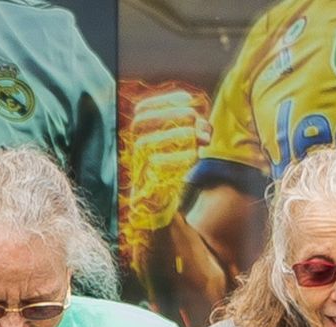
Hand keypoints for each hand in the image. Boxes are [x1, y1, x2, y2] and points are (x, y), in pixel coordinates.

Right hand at [125, 89, 212, 232]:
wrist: (160, 216)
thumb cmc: (172, 177)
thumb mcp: (182, 148)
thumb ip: (189, 130)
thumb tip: (202, 118)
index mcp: (140, 138)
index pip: (142, 109)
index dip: (166, 100)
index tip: (192, 100)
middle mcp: (133, 151)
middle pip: (141, 121)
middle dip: (174, 116)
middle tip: (199, 124)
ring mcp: (137, 169)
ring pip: (147, 142)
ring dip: (178, 136)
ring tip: (201, 142)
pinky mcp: (145, 188)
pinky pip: (156, 166)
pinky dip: (179, 158)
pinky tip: (195, 158)